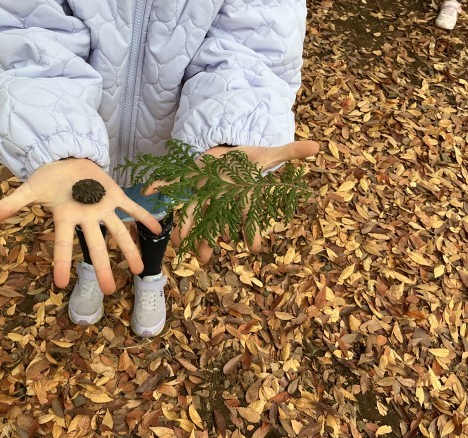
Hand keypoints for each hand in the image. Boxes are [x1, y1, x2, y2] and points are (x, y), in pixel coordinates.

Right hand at [0, 159, 161, 293]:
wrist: (66, 159)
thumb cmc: (49, 178)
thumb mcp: (29, 189)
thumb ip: (10, 205)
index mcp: (65, 218)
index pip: (62, 244)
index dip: (61, 263)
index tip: (60, 286)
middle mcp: (86, 218)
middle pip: (95, 246)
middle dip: (102, 268)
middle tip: (110, 290)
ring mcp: (102, 208)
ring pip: (118, 232)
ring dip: (129, 249)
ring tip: (141, 269)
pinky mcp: (114, 195)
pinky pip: (132, 208)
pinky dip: (144, 217)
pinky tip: (158, 229)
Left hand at [144, 141, 318, 262]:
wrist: (230, 151)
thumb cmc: (249, 159)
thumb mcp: (269, 154)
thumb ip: (290, 152)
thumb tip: (318, 147)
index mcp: (238, 192)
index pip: (247, 214)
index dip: (251, 230)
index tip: (254, 248)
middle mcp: (219, 194)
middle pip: (213, 219)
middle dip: (209, 240)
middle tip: (204, 260)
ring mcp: (202, 185)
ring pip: (193, 208)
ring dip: (186, 224)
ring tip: (180, 242)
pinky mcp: (190, 173)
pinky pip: (173, 179)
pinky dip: (161, 182)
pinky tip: (150, 188)